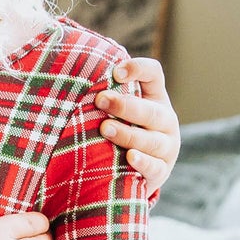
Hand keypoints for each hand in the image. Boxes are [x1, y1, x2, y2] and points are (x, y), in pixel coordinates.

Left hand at [94, 56, 180, 192]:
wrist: (137, 171)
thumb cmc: (122, 132)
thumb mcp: (118, 112)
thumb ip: (107, 96)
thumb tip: (73, 80)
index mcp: (155, 98)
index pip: (153, 74)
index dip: (138, 69)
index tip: (115, 73)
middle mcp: (166, 120)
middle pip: (151, 110)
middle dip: (124, 106)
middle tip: (100, 100)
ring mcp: (167, 146)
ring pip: (151, 140)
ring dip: (128, 134)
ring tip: (104, 129)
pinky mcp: (162, 170)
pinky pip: (154, 166)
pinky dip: (143, 162)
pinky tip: (130, 157)